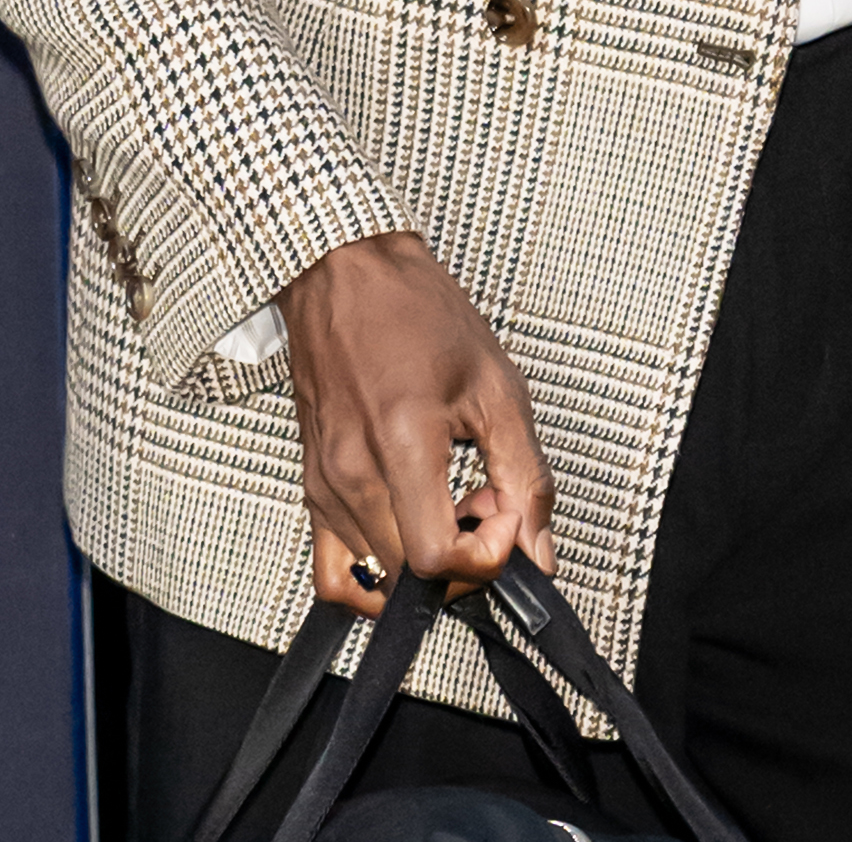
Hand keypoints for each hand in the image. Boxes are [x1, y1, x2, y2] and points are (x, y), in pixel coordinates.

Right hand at [279, 230, 556, 616]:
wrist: (346, 271)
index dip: (486, 556)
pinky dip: (377, 574)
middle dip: (464, 559)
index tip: (506, 514)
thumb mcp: (495, 383)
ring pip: (379, 578)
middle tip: (485, 502)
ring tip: (450, 499)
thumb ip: (525, 474)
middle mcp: (351, 472)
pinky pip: (336, 572)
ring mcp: (325, 485)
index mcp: (400, 441)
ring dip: (427, 560)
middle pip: (409, 580)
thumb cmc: (415, 311)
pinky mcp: (312, 487)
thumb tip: (539, 551)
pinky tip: (409, 532)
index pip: (435, 560)